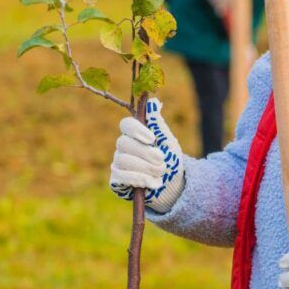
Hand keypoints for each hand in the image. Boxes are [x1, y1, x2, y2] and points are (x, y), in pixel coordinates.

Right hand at [109, 98, 184, 213]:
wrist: (172, 186)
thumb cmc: (170, 160)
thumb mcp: (168, 141)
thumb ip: (158, 124)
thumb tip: (153, 102)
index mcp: (135, 134)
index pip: (125, 124)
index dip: (136, 130)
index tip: (152, 139)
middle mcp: (123, 147)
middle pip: (123, 143)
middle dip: (145, 153)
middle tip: (162, 161)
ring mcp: (118, 163)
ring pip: (122, 160)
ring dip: (145, 168)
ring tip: (160, 174)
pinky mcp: (116, 180)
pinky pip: (120, 177)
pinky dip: (138, 180)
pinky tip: (151, 184)